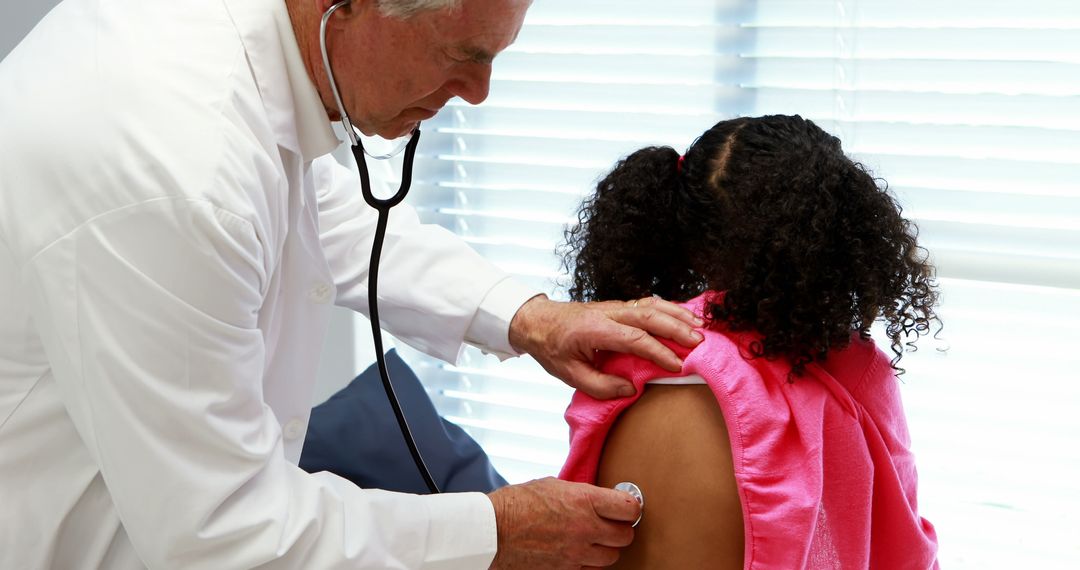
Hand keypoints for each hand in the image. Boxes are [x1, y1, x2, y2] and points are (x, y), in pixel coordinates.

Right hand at [487, 477, 639, 568]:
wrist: (493, 530)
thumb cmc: (518, 503)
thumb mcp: (554, 486)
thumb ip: (581, 494)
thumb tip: (599, 499)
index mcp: (584, 500)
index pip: (629, 508)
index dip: (631, 507)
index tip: (626, 507)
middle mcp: (585, 528)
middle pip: (625, 536)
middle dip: (620, 530)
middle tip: (611, 524)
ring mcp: (576, 553)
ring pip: (611, 557)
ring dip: (606, 549)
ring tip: (593, 539)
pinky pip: (590, 569)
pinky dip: (589, 562)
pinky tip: (578, 551)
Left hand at [508, 295, 703, 398]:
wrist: (537, 321)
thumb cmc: (552, 348)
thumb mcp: (569, 374)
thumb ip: (600, 386)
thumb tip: (631, 389)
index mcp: (595, 330)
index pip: (634, 339)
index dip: (658, 352)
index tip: (677, 366)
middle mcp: (608, 313)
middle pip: (649, 315)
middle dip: (677, 328)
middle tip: (700, 343)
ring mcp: (614, 306)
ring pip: (651, 305)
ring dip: (678, 314)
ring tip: (700, 327)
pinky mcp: (618, 306)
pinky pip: (648, 304)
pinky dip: (669, 308)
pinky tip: (684, 316)